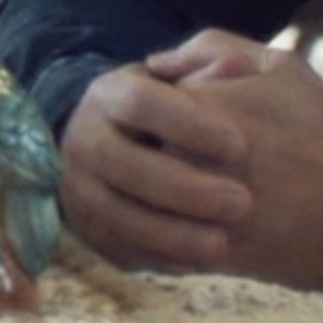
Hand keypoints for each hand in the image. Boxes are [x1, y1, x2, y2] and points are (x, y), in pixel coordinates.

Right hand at [58, 58, 253, 269]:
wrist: (128, 146)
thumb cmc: (174, 107)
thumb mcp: (192, 73)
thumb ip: (216, 61)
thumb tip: (229, 69)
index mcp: (107, 93)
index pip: (141, 102)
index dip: (189, 124)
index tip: (240, 145)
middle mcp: (83, 139)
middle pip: (126, 165)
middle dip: (185, 188)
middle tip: (242, 202)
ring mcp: (79, 188)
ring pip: (118, 216)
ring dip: (172, 234)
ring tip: (223, 243)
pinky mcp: (88, 231)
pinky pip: (120, 249)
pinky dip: (159, 258)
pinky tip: (201, 262)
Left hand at [138, 39, 322, 287]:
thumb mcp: (278, 64)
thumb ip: (212, 48)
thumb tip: (157, 63)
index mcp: (199, 109)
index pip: (140, 105)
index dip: (157, 112)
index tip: (179, 117)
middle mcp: (191, 161)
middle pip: (138, 156)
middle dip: (151, 155)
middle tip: (183, 157)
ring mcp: (201, 213)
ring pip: (147, 205)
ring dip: (157, 200)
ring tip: (191, 192)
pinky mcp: (217, 256)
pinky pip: (168, 247)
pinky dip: (171, 238)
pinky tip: (195, 226)